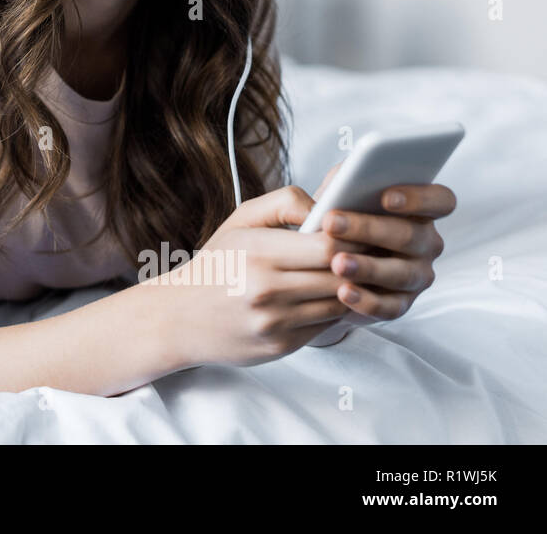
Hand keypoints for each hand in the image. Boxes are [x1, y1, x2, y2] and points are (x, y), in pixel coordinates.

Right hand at [161, 185, 376, 367]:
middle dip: (358, 263)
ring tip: (351, 273)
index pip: (328, 245)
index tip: (355, 233)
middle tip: (367, 252)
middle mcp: (266, 289)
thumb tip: (327, 208)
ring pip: (339, 302)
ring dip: (351, 288)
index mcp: (257, 252)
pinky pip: (326, 325)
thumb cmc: (215, 265)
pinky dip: (334, 310)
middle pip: (340, 275)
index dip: (351, 238)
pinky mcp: (282, 345)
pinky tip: (328, 296)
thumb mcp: (241, 221)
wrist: (180, 317)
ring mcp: (275, 321)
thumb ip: (285, 203)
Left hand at [321, 179, 454, 326]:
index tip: (386, 197)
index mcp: (419, 211)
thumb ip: (334, 185)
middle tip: (332, 223)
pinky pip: (389, 306)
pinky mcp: (401, 304)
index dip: (420, 198)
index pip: (440, 200)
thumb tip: (317, 194)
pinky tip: (344, 292)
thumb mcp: (334, 195)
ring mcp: (417, 275)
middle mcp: (426, 243)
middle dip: (369, 228)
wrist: (324, 261)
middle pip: (410, 236)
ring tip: (337, 263)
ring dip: (368, 267)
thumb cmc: (338, 217)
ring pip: (401, 273)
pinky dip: (367, 301)